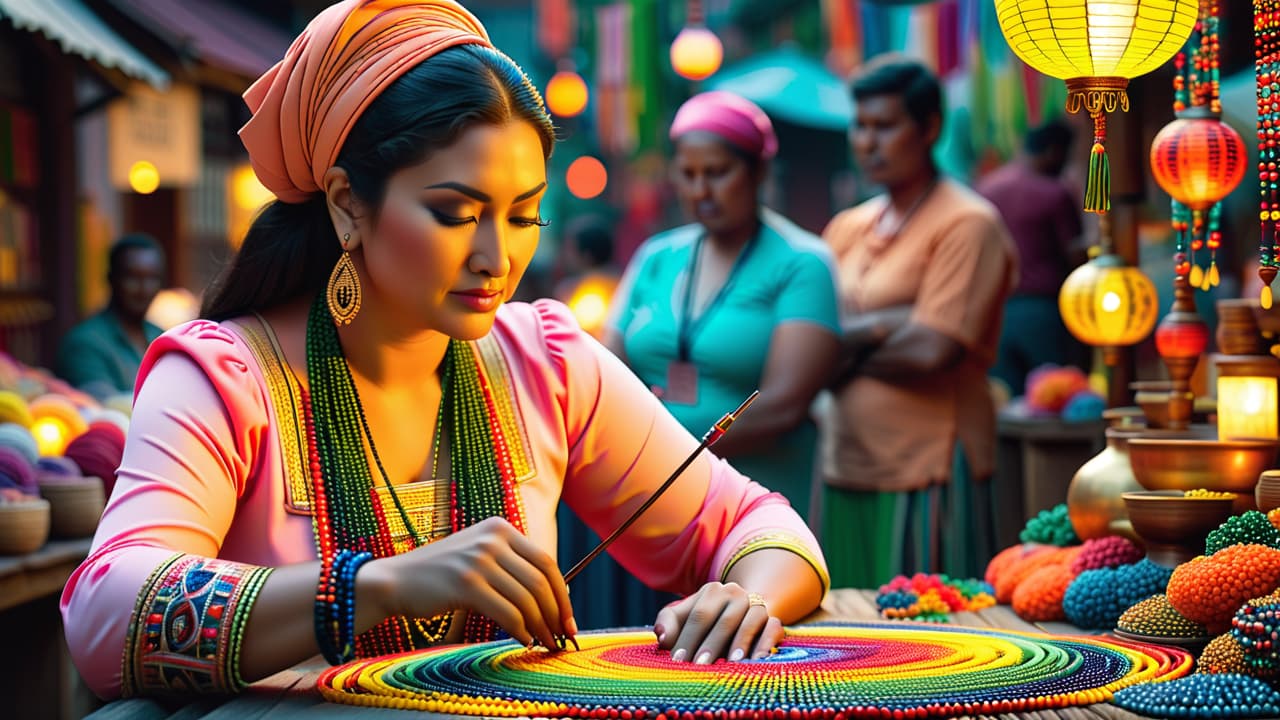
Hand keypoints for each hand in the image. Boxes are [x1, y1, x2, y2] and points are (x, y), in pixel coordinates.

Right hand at [369, 516, 575, 649]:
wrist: (394, 581)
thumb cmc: (440, 576)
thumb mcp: (479, 557)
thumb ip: (513, 568)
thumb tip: (558, 595)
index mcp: (499, 528)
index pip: (546, 561)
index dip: (563, 593)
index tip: (569, 618)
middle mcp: (492, 538)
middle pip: (540, 580)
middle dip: (556, 613)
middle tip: (561, 636)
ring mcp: (478, 559)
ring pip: (526, 598)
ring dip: (540, 626)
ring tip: (544, 643)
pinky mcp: (466, 584)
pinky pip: (507, 612)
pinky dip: (520, 630)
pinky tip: (523, 639)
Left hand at [653, 582, 783, 663]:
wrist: (741, 613)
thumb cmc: (705, 622)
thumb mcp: (683, 617)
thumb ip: (668, 623)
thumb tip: (661, 637)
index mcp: (712, 591)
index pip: (699, 615)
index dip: (688, 639)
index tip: (678, 661)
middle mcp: (736, 595)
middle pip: (724, 620)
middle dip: (711, 646)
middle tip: (700, 668)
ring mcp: (757, 606)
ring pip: (750, 622)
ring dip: (741, 643)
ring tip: (731, 663)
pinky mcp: (773, 620)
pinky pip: (773, 628)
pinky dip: (766, 643)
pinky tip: (757, 660)